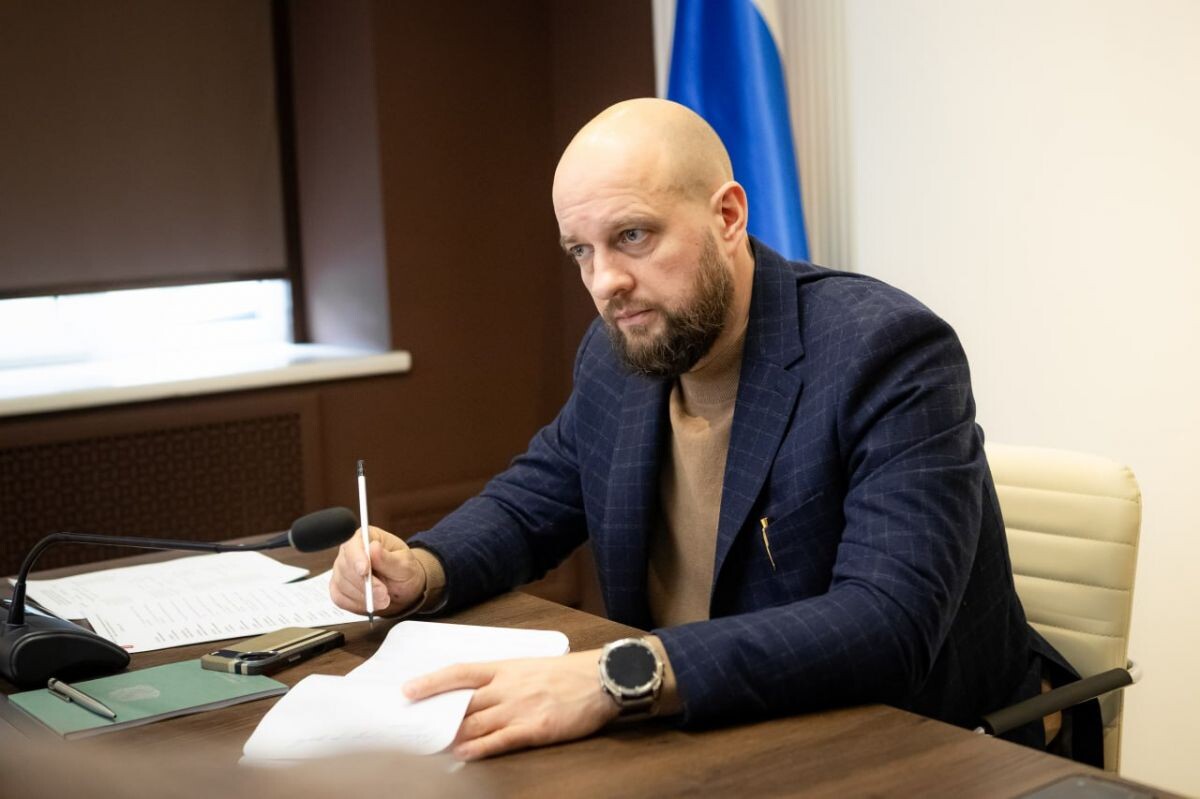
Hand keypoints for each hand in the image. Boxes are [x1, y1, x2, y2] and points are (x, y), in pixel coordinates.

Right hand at [329, 526, 425, 615]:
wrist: (402, 587)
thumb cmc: (403, 570)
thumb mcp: (404, 564)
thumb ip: (389, 558)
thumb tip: (374, 547)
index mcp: (366, 537)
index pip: (353, 544)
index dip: (357, 558)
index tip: (365, 571)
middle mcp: (350, 552)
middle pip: (345, 567)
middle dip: (364, 584)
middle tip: (383, 593)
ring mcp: (341, 570)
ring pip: (342, 585)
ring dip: (364, 596)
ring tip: (384, 598)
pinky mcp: (339, 588)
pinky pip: (340, 599)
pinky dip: (357, 604)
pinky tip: (372, 602)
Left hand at [404, 651, 618, 759]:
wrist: (602, 679)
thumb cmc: (569, 673)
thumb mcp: (531, 667)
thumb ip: (505, 679)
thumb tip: (479, 693)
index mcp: (506, 668)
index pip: (460, 672)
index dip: (431, 681)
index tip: (408, 690)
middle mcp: (507, 687)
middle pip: (462, 704)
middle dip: (437, 717)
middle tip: (416, 728)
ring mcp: (519, 708)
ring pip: (475, 724)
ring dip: (453, 737)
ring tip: (434, 747)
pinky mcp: (534, 728)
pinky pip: (498, 741)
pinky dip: (478, 749)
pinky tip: (463, 755)